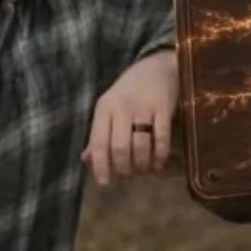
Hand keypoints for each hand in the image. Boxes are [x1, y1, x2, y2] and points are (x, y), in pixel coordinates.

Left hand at [82, 50, 177, 184]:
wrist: (157, 66)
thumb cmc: (129, 92)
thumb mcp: (109, 108)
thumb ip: (98, 134)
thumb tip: (86, 160)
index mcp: (104, 108)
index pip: (98, 142)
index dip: (100, 166)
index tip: (104, 183)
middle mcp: (122, 107)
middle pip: (120, 148)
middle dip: (124, 169)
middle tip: (128, 176)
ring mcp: (144, 107)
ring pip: (141, 146)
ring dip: (142, 165)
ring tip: (143, 170)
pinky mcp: (164, 108)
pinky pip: (161, 139)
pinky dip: (159, 156)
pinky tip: (158, 163)